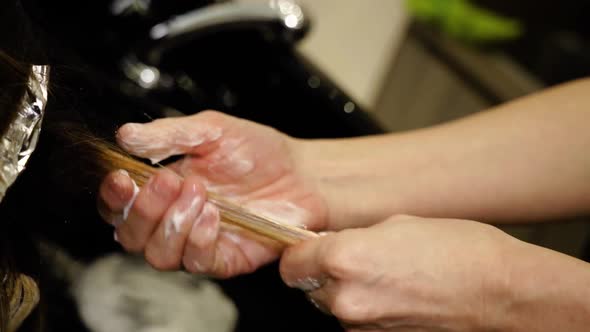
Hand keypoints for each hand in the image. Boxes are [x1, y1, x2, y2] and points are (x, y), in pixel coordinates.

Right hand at [97, 111, 327, 277]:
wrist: (301, 173)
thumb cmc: (258, 152)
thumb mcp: (212, 131)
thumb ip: (169, 134)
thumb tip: (125, 135)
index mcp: (165, 189)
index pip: (120, 205)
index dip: (112, 197)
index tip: (121, 178)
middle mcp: (175, 219)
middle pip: (131, 235)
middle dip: (144, 209)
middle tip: (170, 181)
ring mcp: (199, 241)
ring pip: (158, 255)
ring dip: (171, 225)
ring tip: (199, 194)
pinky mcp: (225, 258)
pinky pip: (197, 263)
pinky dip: (198, 239)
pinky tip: (214, 215)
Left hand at [280, 215, 518, 331]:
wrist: (500, 293)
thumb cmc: (457, 250)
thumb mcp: (395, 224)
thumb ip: (351, 238)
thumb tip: (330, 247)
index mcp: (344, 258)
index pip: (291, 262)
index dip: (299, 253)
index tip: (308, 249)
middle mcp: (346, 297)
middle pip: (309, 286)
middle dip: (324, 272)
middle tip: (357, 259)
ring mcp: (361, 326)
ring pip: (332, 305)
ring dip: (346, 291)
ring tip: (384, 276)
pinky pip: (356, 321)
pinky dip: (366, 308)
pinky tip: (394, 294)